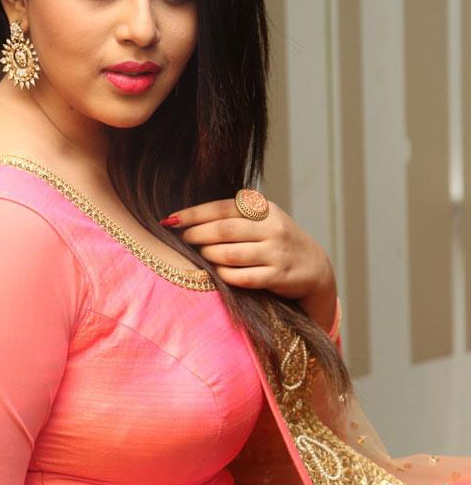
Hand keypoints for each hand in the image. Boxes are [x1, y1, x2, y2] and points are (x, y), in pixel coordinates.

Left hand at [161, 198, 336, 331]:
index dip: (193, 214)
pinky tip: (217, 273)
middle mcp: (272, 227)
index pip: (221, 208)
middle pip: (224, 230)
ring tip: (200, 255)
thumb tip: (186, 219)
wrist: (314, 266)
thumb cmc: (275, 241)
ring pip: (231, 254)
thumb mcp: (262, 220)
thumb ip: (233, 216)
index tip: (170, 220)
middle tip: (182, 239)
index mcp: (264, 208)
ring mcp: (277, 252)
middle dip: (197, 234)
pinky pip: (244, 277)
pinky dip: (225, 275)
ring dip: (209, 255)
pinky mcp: (280, 276)